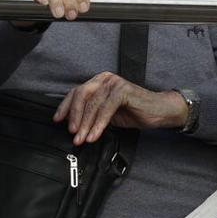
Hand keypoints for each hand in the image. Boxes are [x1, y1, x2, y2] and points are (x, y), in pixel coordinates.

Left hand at [53, 72, 187, 144]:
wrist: (159, 111)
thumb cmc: (134, 112)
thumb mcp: (107, 114)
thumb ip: (91, 114)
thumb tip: (72, 124)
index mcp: (99, 82)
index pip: (76, 92)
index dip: (65, 107)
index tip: (57, 121)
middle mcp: (105, 79)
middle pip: (81, 95)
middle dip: (74, 116)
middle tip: (72, 133)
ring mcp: (114, 83)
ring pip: (92, 104)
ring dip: (85, 124)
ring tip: (82, 139)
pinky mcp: (123, 90)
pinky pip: (105, 109)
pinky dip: (98, 124)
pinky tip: (95, 135)